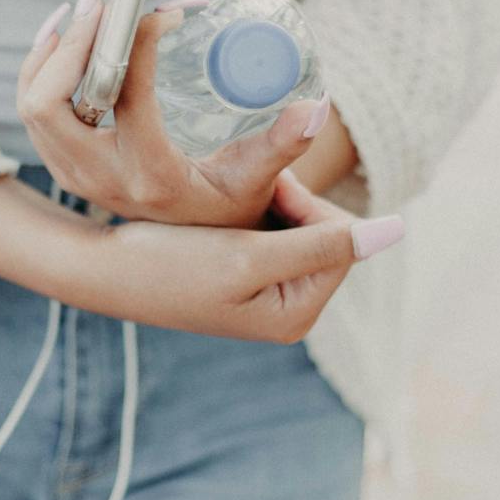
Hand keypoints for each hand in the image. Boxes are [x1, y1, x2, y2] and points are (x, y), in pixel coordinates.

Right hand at [0, 162, 406, 344]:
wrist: (102, 272)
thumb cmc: (168, 265)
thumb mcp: (248, 254)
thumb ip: (322, 244)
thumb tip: (396, 231)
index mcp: (298, 314)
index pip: (340, 238)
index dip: (306, 202)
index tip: (264, 185)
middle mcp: (289, 310)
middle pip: (321, 231)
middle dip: (286, 202)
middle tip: (243, 189)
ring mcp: (266, 295)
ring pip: (294, 225)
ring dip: (265, 202)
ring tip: (225, 199)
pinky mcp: (244, 277)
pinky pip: (268, 230)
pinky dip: (248, 211)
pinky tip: (216, 210)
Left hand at [16, 0, 333, 228]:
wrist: (197, 253)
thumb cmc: (235, 206)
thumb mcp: (260, 179)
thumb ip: (284, 144)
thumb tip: (316, 107)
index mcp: (152, 177)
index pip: (126, 100)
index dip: (135, 45)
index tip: (164, 12)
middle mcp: (103, 179)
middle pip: (48, 105)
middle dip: (71, 43)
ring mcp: (78, 175)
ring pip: (32, 105)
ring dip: (53, 48)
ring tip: (89, 3)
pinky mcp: (67, 166)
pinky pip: (33, 111)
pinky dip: (40, 67)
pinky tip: (64, 31)